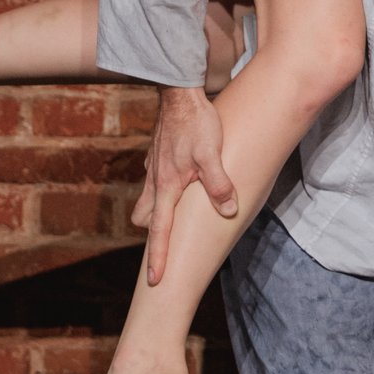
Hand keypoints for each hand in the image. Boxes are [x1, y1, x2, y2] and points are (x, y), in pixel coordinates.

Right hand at [131, 85, 236, 282]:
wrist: (179, 92)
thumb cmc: (196, 123)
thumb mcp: (212, 153)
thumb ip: (218, 183)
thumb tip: (227, 211)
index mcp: (167, 186)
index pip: (160, 230)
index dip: (158, 256)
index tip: (155, 280)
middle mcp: (156, 180)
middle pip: (146, 218)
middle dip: (154, 234)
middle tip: (167, 247)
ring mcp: (154, 168)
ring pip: (148, 200)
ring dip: (158, 213)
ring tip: (176, 220)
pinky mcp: (158, 157)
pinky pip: (155, 182)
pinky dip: (163, 191)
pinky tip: (182, 186)